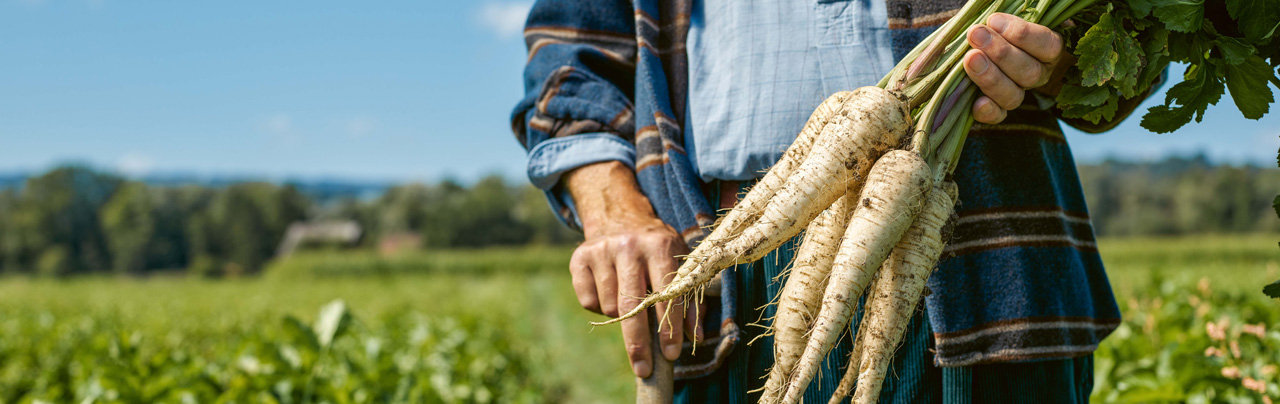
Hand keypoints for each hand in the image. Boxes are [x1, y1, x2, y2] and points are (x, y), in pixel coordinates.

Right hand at [564, 161, 704, 377]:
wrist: (619, 215)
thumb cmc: (657, 248)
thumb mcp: (679, 263)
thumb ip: (690, 300)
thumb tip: (695, 337)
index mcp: (660, 245)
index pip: (666, 294)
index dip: (670, 328)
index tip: (671, 355)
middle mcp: (629, 246)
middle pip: (631, 305)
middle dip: (638, 342)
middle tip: (643, 368)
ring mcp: (601, 251)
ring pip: (609, 306)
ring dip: (619, 315)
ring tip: (627, 298)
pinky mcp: (579, 258)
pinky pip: (588, 301)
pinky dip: (598, 305)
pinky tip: (608, 288)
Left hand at [964, 13, 1071, 123]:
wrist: (972, 43)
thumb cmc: (991, 26)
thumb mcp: (1001, 22)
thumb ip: (1001, 22)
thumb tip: (994, 19)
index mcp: (1046, 51)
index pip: (1048, 46)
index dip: (1023, 34)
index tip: (994, 20)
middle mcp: (1036, 74)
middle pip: (1029, 73)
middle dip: (1001, 53)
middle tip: (976, 35)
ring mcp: (1017, 93)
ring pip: (1014, 96)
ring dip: (991, 77)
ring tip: (970, 58)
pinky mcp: (997, 109)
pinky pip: (998, 116)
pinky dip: (989, 111)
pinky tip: (977, 102)